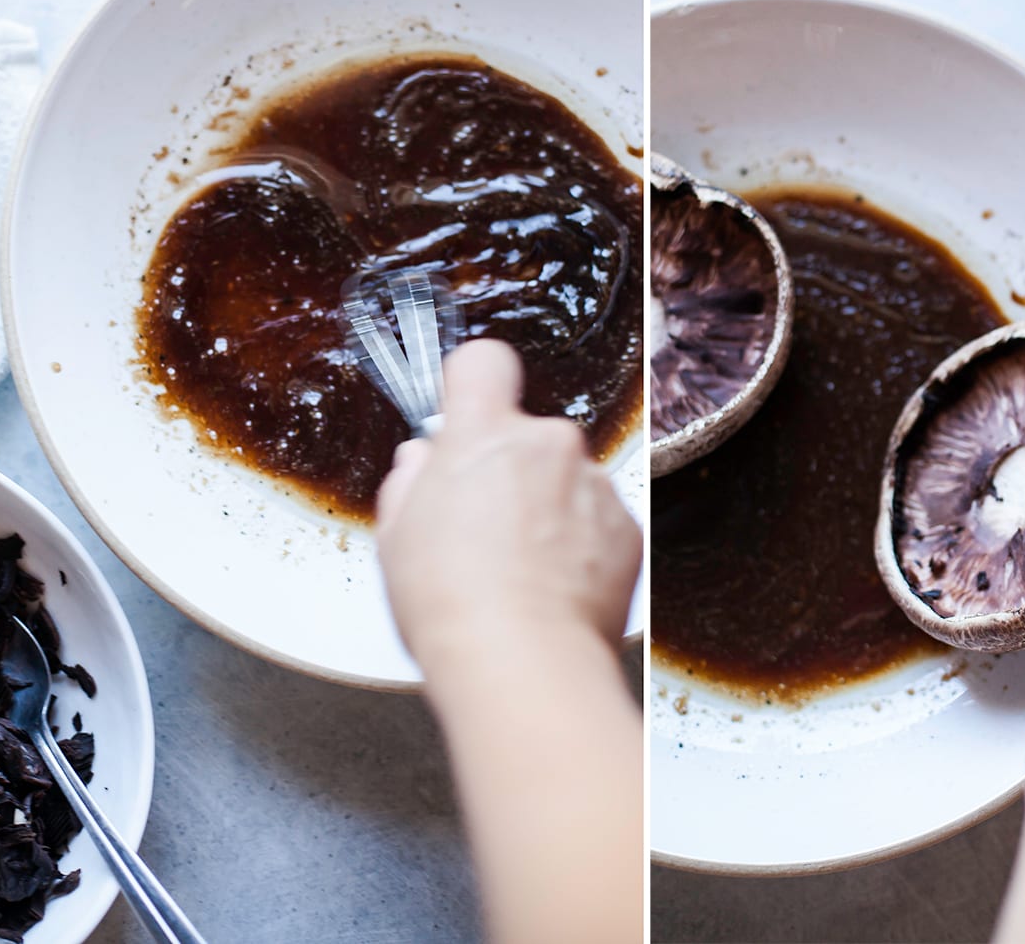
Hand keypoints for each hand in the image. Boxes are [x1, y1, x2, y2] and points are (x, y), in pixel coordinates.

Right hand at [375, 340, 642, 675]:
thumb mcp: (397, 537)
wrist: (523, 663)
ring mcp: (593, 484)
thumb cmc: (453, 606)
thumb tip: (423, 462)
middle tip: (483, 530)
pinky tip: (552, 588)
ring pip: (565, 481)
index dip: (474, 382)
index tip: (468, 410)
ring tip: (519, 572)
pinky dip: (580, 545)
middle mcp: (547, 446)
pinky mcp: (627, 527)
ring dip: (548, 511)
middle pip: (527, 436)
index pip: (485, 362)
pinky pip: (597, 520)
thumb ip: (412, 481)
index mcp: (483, 436)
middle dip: (509, 470)